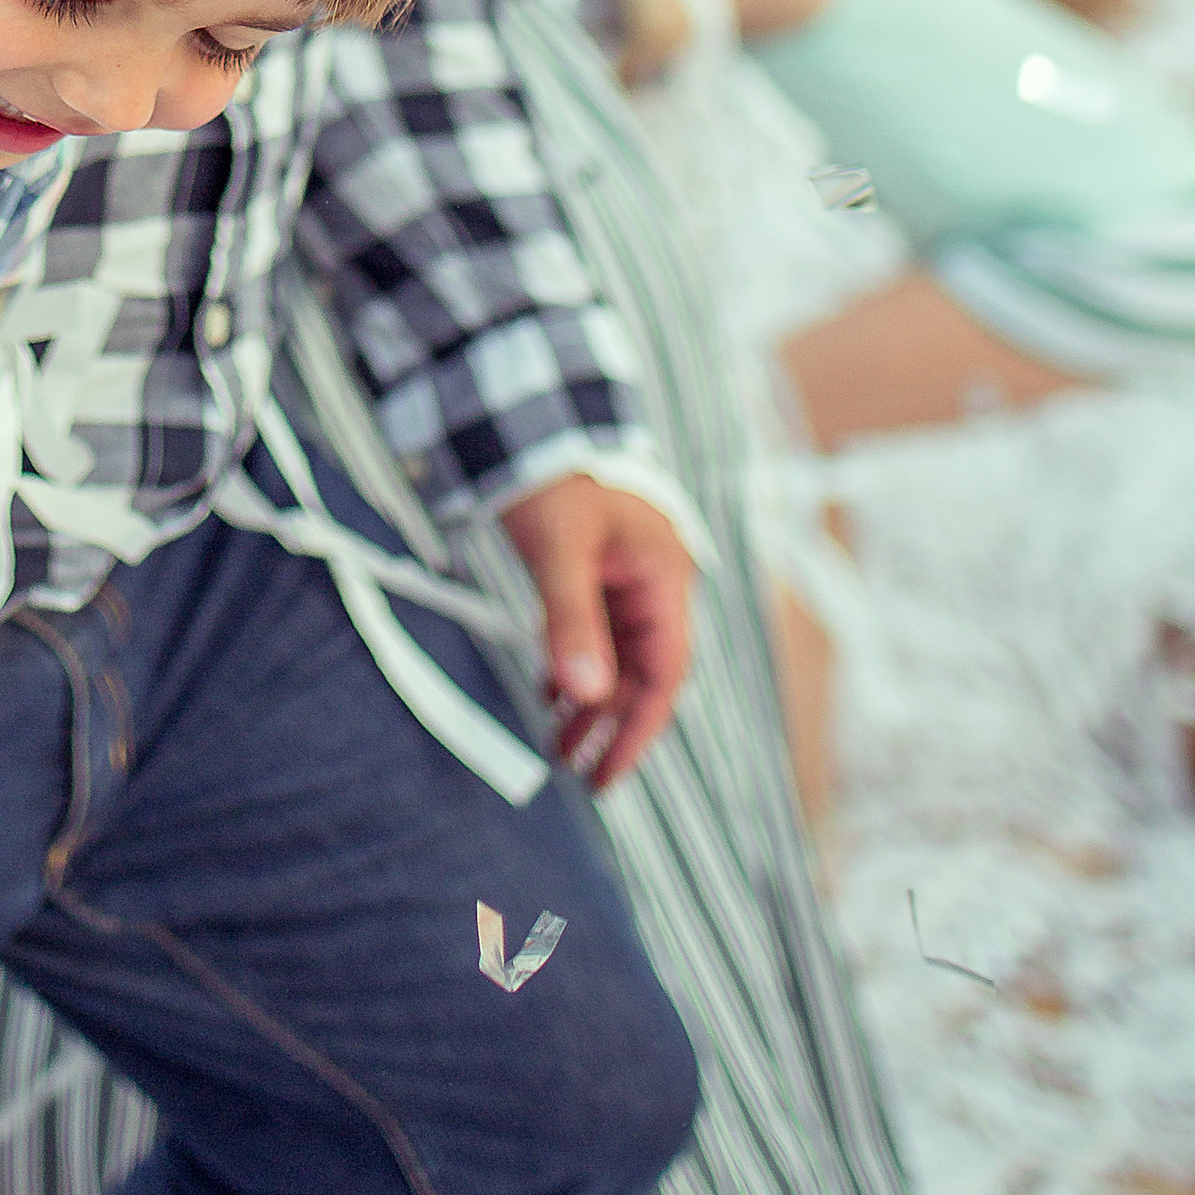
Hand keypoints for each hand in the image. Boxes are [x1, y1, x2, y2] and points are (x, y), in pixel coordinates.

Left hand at [498, 474, 696, 790]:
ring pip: (616, 656)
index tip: (608, 773)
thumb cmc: (555, 476)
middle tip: (578, 773)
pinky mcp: (597, 571)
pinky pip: (595, 632)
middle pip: (641, 672)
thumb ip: (571, 622)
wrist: (531, 421)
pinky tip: (550, 688)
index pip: (663, 674)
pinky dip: (575, 664)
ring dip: (590, 699)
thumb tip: (581, 692)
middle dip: (610, 724)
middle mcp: (653, 583)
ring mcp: (625, 578)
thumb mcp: (561, 552)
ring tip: (557, 744)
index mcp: (662, 578)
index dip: (639, 729)